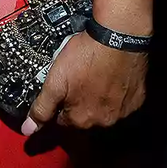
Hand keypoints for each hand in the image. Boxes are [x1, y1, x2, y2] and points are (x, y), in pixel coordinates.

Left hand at [20, 31, 146, 136]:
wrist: (119, 37)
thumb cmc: (85, 57)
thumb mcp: (55, 81)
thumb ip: (42, 108)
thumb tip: (28, 130)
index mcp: (82, 119)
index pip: (63, 120)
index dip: (60, 102)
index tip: (63, 86)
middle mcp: (104, 121)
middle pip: (85, 116)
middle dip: (80, 101)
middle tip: (79, 77)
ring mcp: (124, 111)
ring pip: (104, 109)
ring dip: (99, 98)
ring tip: (96, 74)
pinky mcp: (138, 99)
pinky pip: (123, 101)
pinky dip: (117, 92)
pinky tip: (112, 76)